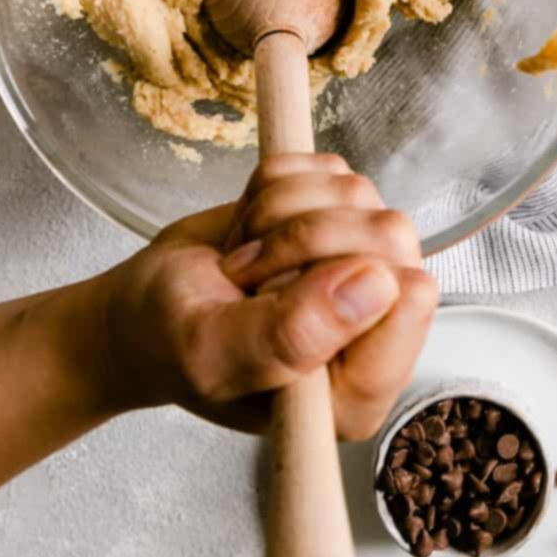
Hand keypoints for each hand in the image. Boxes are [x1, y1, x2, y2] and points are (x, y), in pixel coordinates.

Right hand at [86, 152, 436, 439]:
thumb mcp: (212, 353)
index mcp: (358, 389)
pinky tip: (250, 230)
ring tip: (244, 262)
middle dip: (299, 240)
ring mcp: (363, 264)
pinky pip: (327, 167)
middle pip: (387, 234)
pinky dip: (274, 187)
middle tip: (247, 279)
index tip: (271, 300)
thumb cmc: (170, 343)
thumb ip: (291, 335)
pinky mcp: (340, 213)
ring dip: (279, 214)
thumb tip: (380, 286)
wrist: (146, 305)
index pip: (410, 299)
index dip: (334, 280)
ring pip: (356, 193)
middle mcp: (376, 328)